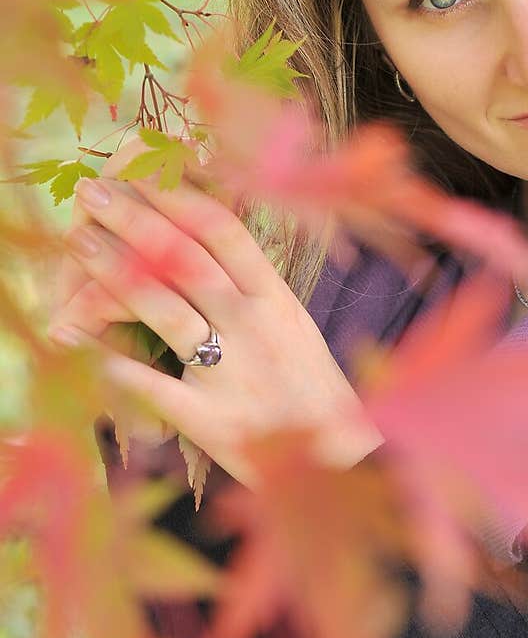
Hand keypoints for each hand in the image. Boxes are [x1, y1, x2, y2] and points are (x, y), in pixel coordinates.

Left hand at [47, 144, 384, 484]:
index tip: (142, 172)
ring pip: (167, 310)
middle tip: (93, 194)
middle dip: (136, 221)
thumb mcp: (293, 327)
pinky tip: (75, 333)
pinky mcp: (211, 422)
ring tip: (79, 243)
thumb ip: (251, 288)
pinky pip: (153, 384)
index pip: (225, 234)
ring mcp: (234, 375)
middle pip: (187, 261)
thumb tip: (198, 239)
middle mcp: (256, 329)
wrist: (342, 465)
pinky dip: (113, 359)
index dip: (180, 198)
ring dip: (117, 273)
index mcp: (278, 301)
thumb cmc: (312, 392)